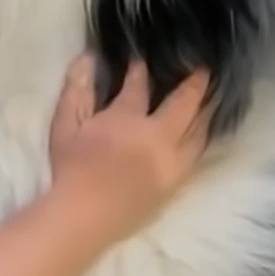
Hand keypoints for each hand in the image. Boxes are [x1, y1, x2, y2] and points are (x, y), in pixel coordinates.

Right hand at [49, 56, 209, 239]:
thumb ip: (77, 90)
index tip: (142, 61)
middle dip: (194, 85)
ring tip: (210, 102)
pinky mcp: (175, 185)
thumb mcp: (65, 125)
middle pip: (184, 106)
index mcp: (129, 118)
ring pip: (198, 132)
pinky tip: (201, 138)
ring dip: (205, 113)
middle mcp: (158, 136)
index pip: (138, 87)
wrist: (86, 217)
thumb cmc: (72, 168)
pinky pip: (197, 157)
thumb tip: (88, 58)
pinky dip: (202, 141)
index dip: (140, 71)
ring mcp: (171, 162)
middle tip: (204, 71)